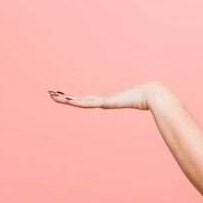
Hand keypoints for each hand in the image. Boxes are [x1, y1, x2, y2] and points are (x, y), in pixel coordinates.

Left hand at [48, 81, 165, 110]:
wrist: (151, 94)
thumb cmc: (146, 100)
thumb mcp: (136, 106)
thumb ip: (137, 106)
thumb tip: (144, 108)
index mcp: (107, 99)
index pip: (86, 100)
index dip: (74, 98)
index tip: (63, 96)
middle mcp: (102, 97)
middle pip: (79, 98)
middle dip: (64, 97)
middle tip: (50, 94)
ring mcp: (103, 99)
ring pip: (80, 100)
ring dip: (65, 99)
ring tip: (53, 96)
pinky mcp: (106, 101)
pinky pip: (88, 103)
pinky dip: (76, 102)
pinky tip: (67, 100)